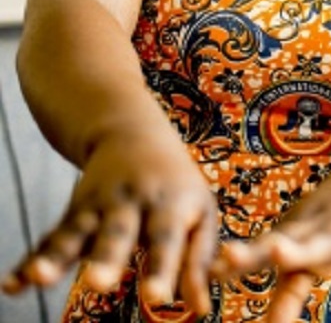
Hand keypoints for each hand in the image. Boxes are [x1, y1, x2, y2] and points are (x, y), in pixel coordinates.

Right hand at [1, 129, 217, 314]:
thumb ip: (199, 262)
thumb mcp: (199, 215)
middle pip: (118, 233)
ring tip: (41, 278)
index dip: (163, 267)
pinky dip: (32, 260)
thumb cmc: (177, 186)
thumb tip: (201, 309)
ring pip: (76, 232)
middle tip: (100, 284)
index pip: (166, 239)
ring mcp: (98, 207)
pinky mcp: (74, 214)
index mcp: (169, 204)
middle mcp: (132, 203)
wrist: (133, 134)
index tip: (157, 297)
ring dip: (57, 256)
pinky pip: (51, 239)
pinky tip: (13, 285)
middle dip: (107, 259)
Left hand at [212, 148, 330, 322]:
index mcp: (301, 229)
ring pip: (323, 240)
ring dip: (301, 249)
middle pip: (288, 242)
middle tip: (228, 258)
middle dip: (258, 253)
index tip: (212, 272)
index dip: (241, 259)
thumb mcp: (312, 238)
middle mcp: (320, 227)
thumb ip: (285, 279)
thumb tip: (239, 296)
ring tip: (277, 254)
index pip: (266, 246)